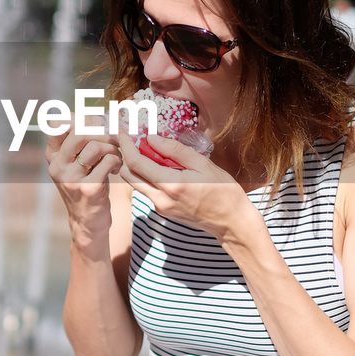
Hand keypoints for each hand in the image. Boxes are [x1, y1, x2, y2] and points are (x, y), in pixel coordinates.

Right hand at [44, 121, 122, 245]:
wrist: (87, 222)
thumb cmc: (87, 184)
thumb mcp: (76, 163)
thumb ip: (81, 141)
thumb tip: (98, 113)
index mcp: (52, 156)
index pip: (60, 123)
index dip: (82, 118)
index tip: (97, 124)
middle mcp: (57, 166)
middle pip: (80, 130)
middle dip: (102, 131)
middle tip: (114, 138)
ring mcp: (71, 178)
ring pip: (96, 146)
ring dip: (113, 148)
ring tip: (116, 157)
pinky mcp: (89, 189)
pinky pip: (109, 161)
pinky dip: (118, 161)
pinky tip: (116, 169)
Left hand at [115, 128, 251, 243]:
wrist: (230, 221)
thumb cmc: (223, 190)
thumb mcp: (203, 164)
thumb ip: (175, 150)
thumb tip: (151, 139)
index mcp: (171, 185)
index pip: (136, 163)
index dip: (126, 146)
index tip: (124, 133)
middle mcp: (161, 199)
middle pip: (128, 175)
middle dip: (127, 156)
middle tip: (136, 141)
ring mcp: (160, 207)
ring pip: (135, 183)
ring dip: (136, 167)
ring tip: (152, 152)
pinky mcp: (163, 211)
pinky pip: (147, 190)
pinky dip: (147, 176)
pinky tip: (162, 167)